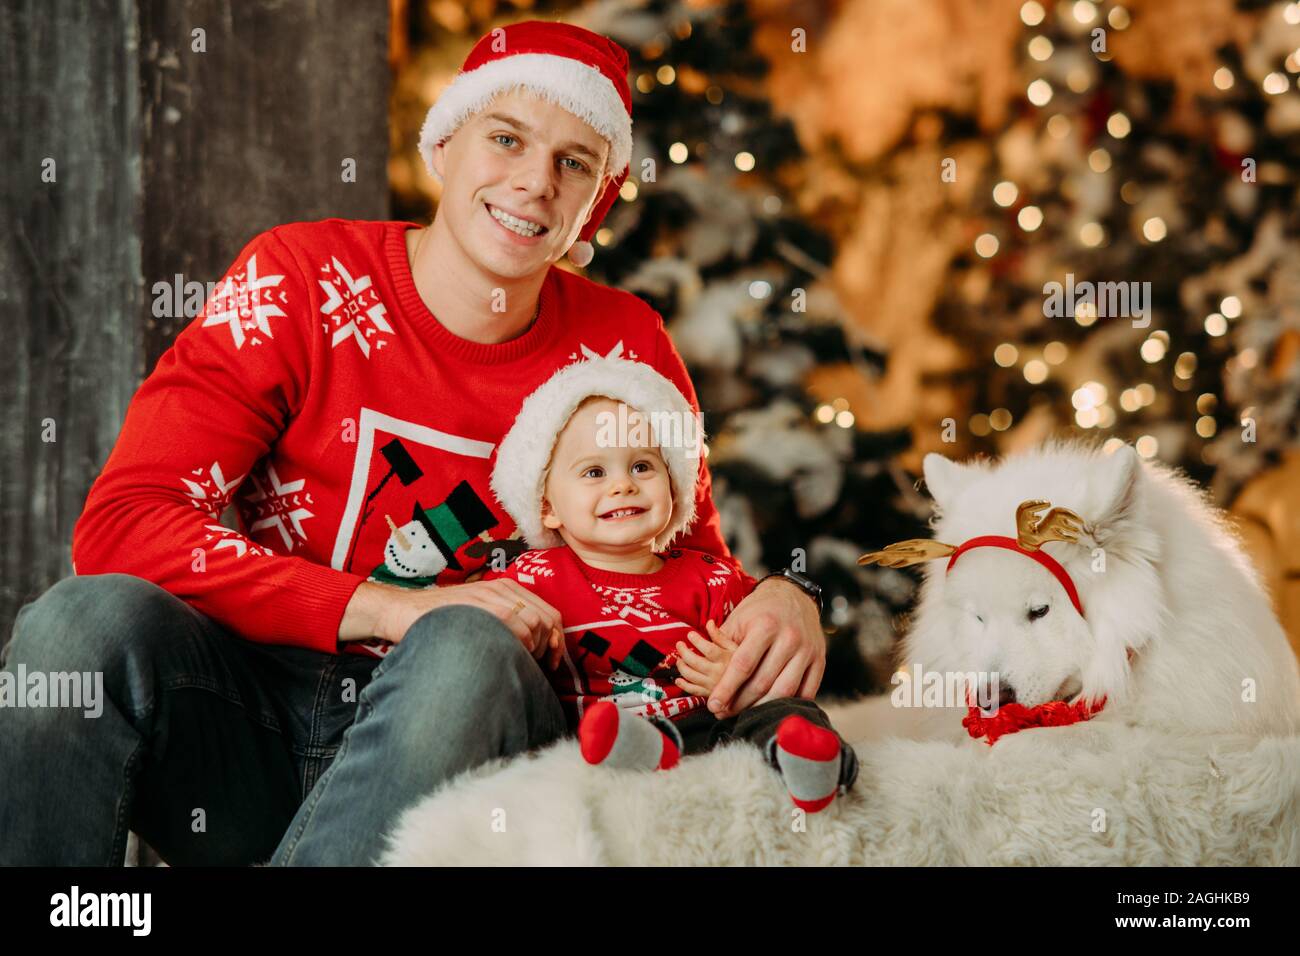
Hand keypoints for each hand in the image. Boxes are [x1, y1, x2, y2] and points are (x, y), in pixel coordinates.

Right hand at [370, 579, 565, 669]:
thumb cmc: (439, 620)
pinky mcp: (479, 606)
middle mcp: (502, 588)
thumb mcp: (478, 615)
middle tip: (542, 668)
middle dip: (551, 647)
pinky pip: (513, 624)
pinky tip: (508, 657)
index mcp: (506, 588)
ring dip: (535, 649)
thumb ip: (504, 624)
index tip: (552, 661)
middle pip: (546, 618)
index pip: (548, 612)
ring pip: (534, 622)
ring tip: (522, 664)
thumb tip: (532, 649)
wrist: (402, 610)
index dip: (556, 640)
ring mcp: (491, 596)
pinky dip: (519, 645)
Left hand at [673, 620, 738, 695]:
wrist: (750, 685)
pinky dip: (683, 684)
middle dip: (684, 652)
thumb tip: (709, 623)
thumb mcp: (735, 648)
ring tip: (680, 659)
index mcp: (727, 660)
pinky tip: (679, 679)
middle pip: (695, 662)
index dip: (696, 640)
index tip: (690, 635)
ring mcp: (713, 685)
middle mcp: (719, 673)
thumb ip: (721, 636)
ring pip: (691, 675)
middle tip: (679, 645)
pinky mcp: (709, 694)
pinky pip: (692, 690)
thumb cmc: (743, 663)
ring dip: (681, 666)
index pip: (708, 649)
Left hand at [705, 578, 824, 718]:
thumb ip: (722, 645)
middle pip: (763, 682)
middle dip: (740, 703)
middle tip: (724, 713)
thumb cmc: (760, 611)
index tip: (713, 705)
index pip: (743, 664)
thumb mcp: (738, 619)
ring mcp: (807, 650)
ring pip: (785, 691)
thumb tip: (706, 676)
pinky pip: (806, 692)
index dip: (727, 688)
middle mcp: (789, 638)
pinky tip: (772, 710)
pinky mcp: (820, 660)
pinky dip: (789, 705)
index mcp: (766, 626)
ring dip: (762, 708)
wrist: (795, 596)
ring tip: (745, 715)